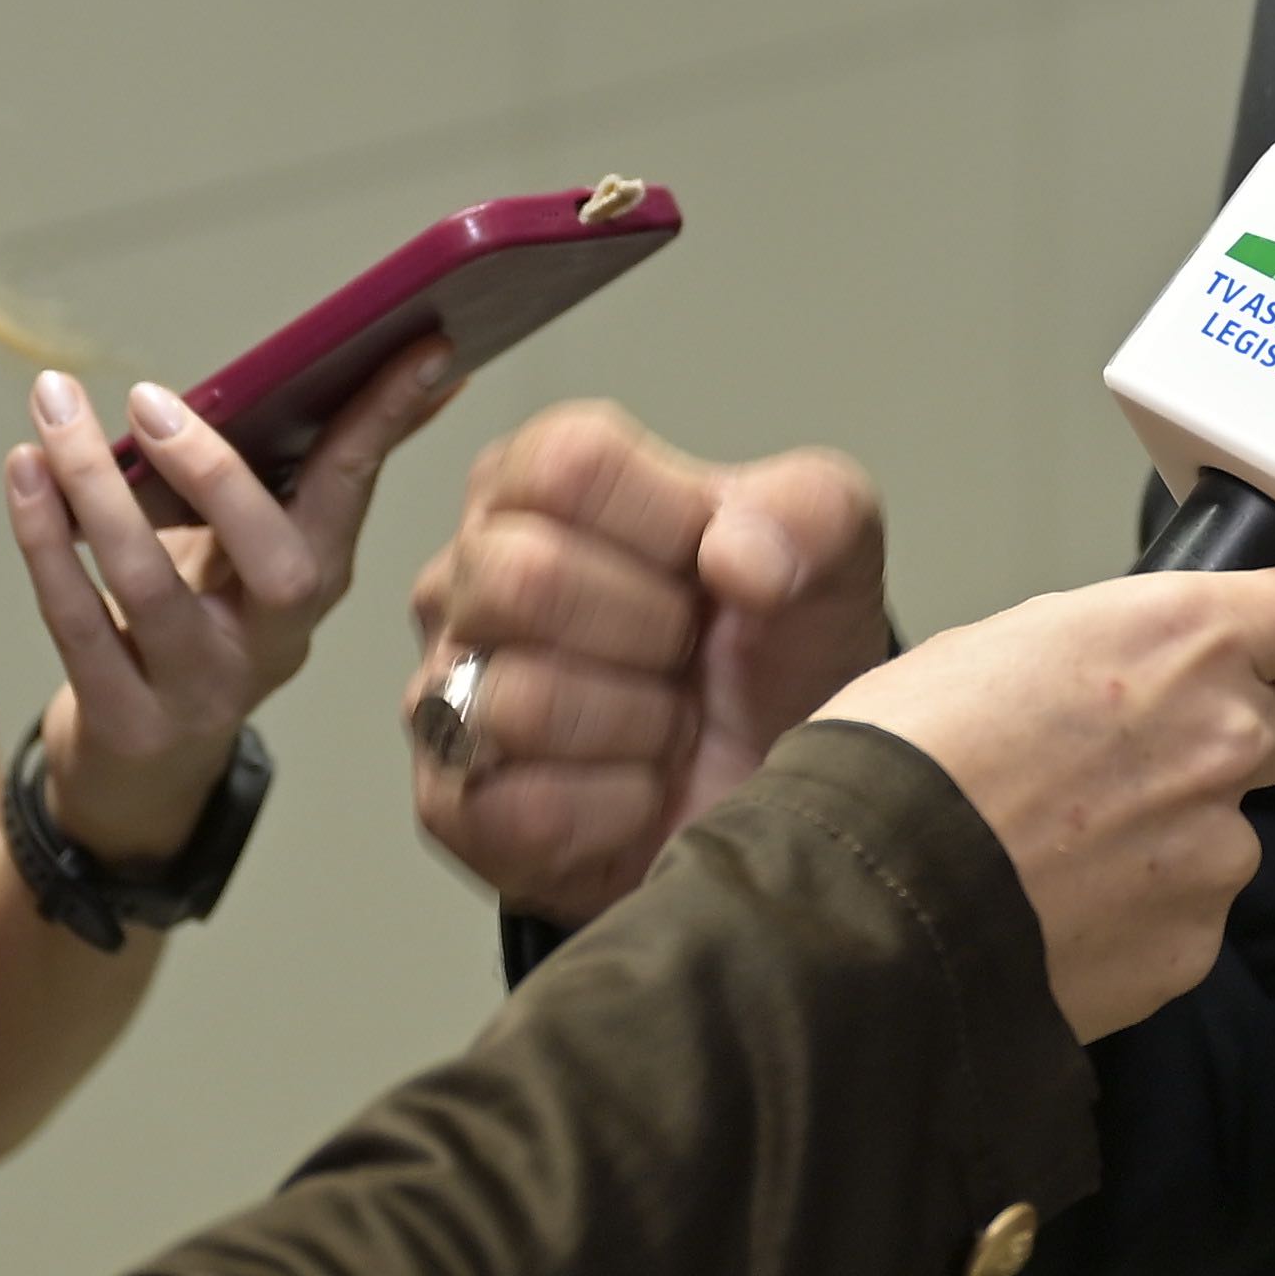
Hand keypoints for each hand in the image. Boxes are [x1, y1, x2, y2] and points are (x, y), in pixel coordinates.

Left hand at [0, 342, 465, 869]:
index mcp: (319, 579)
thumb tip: (314, 362)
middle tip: (146, 398)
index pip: (358, 486)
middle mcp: (276, 639)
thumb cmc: (195, 629)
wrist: (142, 778)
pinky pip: (78, 621)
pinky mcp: (126, 720)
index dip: (388, 416)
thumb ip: (272, 472)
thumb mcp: (246, 556)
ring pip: (149, 583)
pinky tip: (24, 474)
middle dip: (213, 470)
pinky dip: (43, 540)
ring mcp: (202, 688)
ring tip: (52, 408)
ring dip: (93, 487)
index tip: (421, 341)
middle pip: (275, 560)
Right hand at [401, 402, 893, 921]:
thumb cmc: (774, 650)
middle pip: (524, 576)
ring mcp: (444, 693)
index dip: (666, 525)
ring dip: (639, 727)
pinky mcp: (453, 810)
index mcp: (535, 482)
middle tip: (687, 653)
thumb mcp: (830, 551)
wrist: (779, 787)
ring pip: (519, 701)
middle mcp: (467, 576)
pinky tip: (641, 790)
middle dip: (650, 629)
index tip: (712, 565)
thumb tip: (734, 555)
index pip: (568, 465)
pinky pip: (523, 809)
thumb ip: (809, 511)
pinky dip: (616, 808)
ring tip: (669, 724)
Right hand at [843, 565, 1274, 1038]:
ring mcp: (1217, 850)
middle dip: (1249, 734)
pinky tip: (1060, 907)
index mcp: (1184, 636)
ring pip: (1235, 831)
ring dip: (1179, 836)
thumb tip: (1134, 671)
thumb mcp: (1005, 642)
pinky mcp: (1192, 943)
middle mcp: (1226, 737)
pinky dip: (1141, 915)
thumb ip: (1113, 648)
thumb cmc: (903, 760)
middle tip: (1153, 754)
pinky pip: (1190, 917)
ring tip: (1066, 848)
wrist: (863, 902)